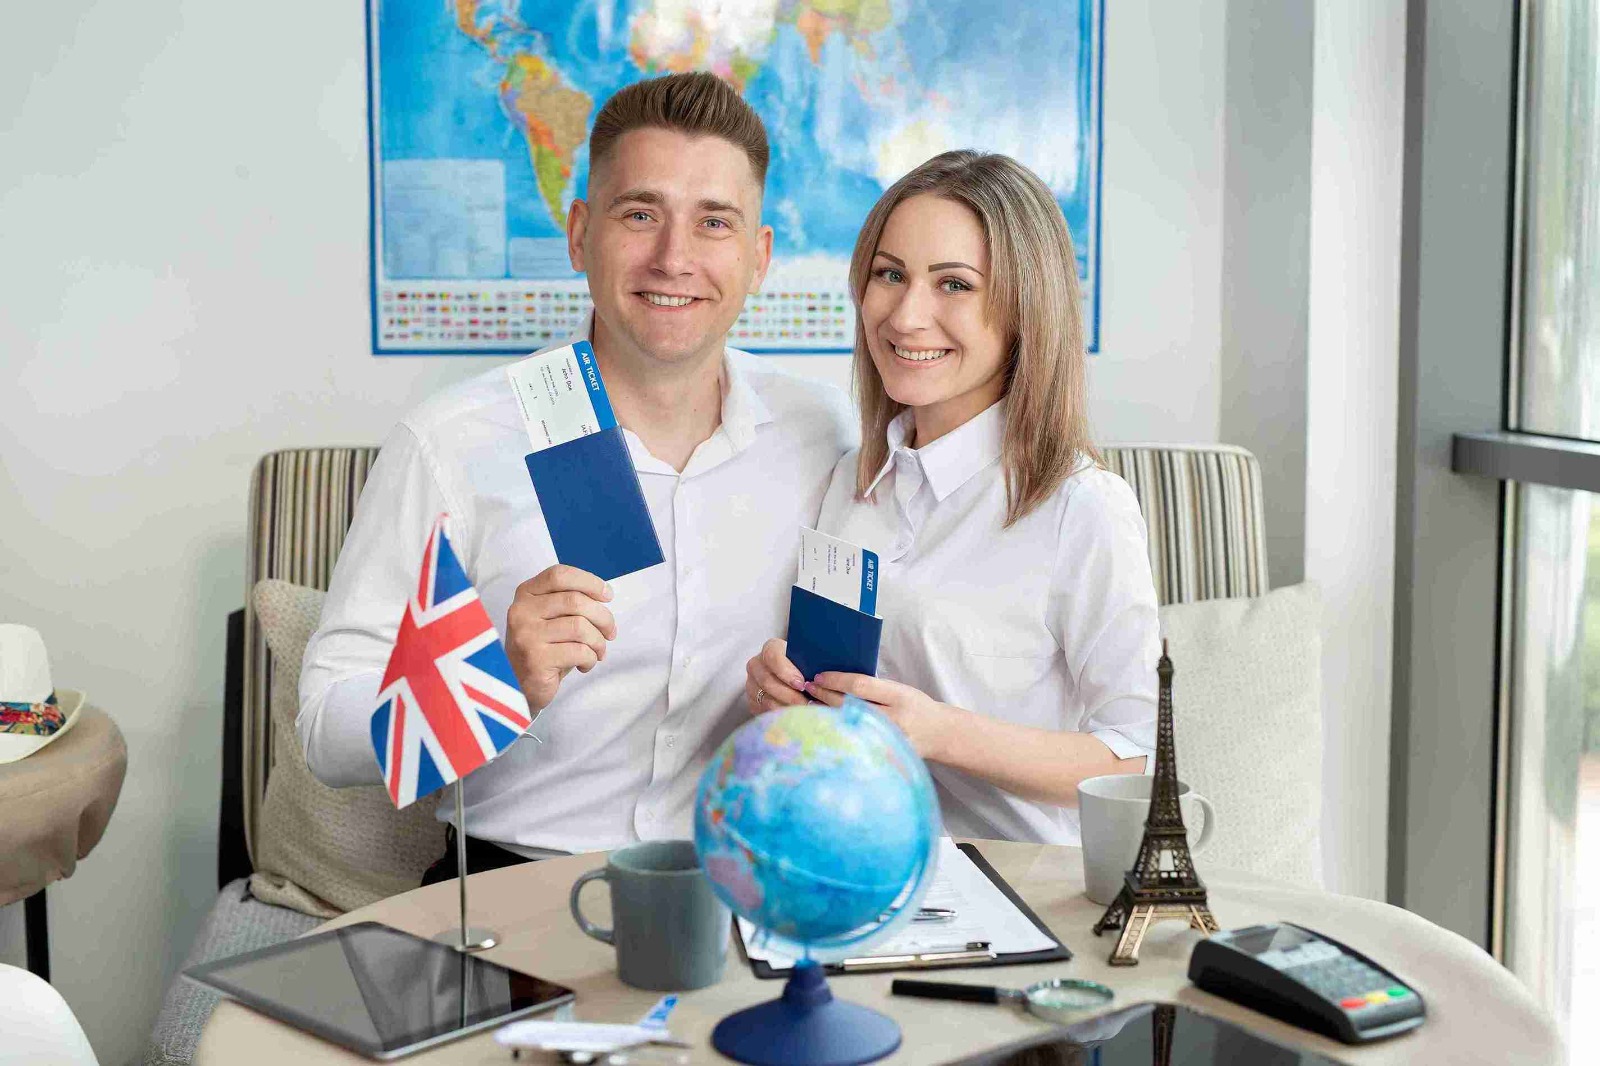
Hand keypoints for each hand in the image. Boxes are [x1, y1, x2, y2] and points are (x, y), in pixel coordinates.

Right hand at [504, 564, 616, 713]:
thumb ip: (570, 602)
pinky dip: (591, 659)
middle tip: (610, 632)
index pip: (559, 575)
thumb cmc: (543, 648)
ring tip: (597, 652)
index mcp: (526, 594)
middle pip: (575, 601)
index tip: (607, 595)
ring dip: (598, 641)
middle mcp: (522, 611)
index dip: (589, 581)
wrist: (519, 685)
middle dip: (603, 617)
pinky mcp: (536, 659)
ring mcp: (526, 635)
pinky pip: (578, 651)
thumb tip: (604, 596)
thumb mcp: (551, 617)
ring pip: (580, 627)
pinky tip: (584, 665)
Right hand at [745, 639, 808, 714]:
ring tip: (806, 713)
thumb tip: (821, 673)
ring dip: (787, 708)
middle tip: (808, 704)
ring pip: (767, 700)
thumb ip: (811, 661)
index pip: (773, 657)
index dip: (786, 672)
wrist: (790, 675)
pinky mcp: (753, 702)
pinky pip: (765, 712)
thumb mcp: (807, 657)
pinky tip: (796, 718)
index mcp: (770, 649)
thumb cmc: (804, 665)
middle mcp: (756, 666)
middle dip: (790, 695)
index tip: (802, 684)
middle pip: (768, 682)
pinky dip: (782, 716)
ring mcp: (752, 685)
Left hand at [807, 673, 948, 759]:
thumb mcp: (900, 690)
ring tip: (809, 705)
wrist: (940, 733)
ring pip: (847, 725)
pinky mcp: (884, 756)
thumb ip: (874, 689)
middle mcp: (894, 718)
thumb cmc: (916, 707)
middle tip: (808, 688)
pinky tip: (823, 727)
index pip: (861, 685)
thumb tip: (836, 682)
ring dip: (824, 715)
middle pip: (849, 705)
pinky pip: (854, 743)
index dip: (836, 680)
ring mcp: (889, 740)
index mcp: (899, 696)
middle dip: (824, 695)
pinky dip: (836, 733)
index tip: (818, 676)